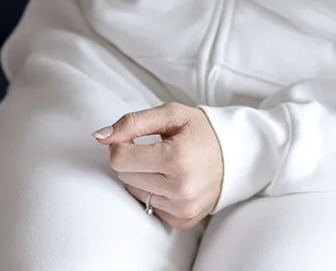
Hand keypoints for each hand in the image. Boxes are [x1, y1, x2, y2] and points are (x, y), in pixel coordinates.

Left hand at [94, 103, 222, 230]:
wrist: (236, 156)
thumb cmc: (201, 131)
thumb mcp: (170, 115)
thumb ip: (132, 122)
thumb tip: (100, 136)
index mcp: (176, 158)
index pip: (119, 158)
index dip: (121, 144)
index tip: (134, 138)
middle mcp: (180, 188)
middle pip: (124, 175)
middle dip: (132, 160)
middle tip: (154, 150)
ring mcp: (182, 208)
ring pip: (134, 192)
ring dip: (143, 176)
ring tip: (165, 165)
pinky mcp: (183, 220)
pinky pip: (149, 207)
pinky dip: (154, 193)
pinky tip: (171, 181)